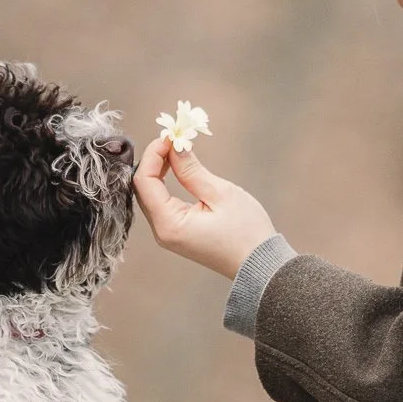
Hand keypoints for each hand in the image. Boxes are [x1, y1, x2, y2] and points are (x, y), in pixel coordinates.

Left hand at [132, 135, 276, 279]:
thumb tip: (174, 147)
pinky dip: (165, 183)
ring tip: (177, 150)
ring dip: (159, 170)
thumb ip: (191, 170)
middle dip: (154, 160)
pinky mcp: (176, 233)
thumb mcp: (220, 194)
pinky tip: (177, 168)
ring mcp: (168, 235)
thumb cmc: (246, 232)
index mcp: (169, 224)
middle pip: (142, 189)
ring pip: (150, 195)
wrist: (260, 265)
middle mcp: (162, 232)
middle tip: (174, 140)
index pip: (144, 181)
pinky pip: (161, 204)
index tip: (171, 136)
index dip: (153, 154)